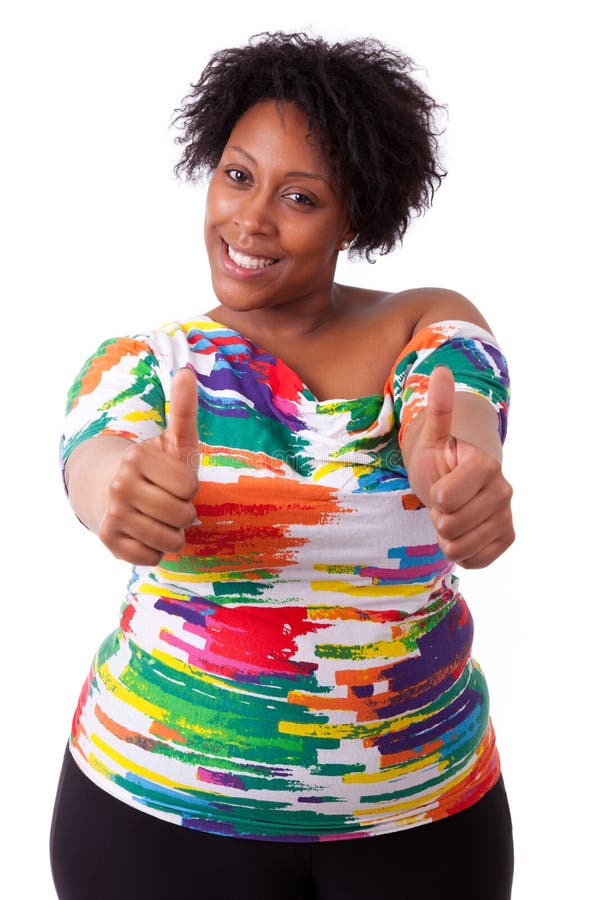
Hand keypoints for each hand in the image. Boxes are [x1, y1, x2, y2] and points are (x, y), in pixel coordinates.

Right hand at [98, 367, 199, 565]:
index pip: (189, 487)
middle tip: (169, 502)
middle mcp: (118, 484)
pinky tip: (146, 533)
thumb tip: (188, 372)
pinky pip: (152, 557)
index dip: (189, 488)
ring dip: (173, 534)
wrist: (114, 491)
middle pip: (182, 516)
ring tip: (160, 518)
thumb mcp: (175, 440)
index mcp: (137, 457)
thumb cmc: (158, 467)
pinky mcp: (108, 540)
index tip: (174, 480)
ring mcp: (111, 513)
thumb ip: (184, 410)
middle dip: (184, 513)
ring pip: (169, 540)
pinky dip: (156, 550)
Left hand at [404, 366, 513, 568]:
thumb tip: (441, 370)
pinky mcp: (506, 537)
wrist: (455, 480)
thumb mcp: (432, 437)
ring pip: (459, 547)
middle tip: (444, 503)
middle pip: (451, 526)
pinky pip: (473, 560)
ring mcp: (506, 516)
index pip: (446, 499)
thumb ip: (439, 409)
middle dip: (438, 517)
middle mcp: (503, 491)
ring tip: (451, 516)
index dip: (435, 496)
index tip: (441, 484)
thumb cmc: (439, 458)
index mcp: (485, 466)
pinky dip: (461, 551)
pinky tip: (462, 532)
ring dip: (446, 536)